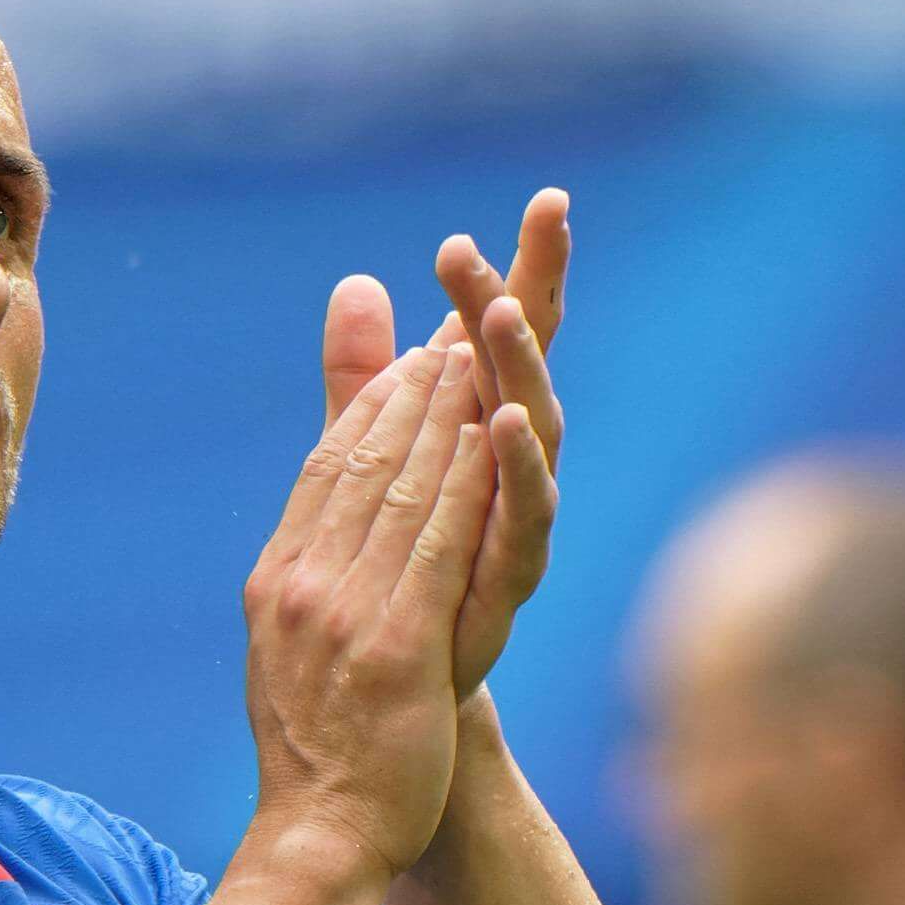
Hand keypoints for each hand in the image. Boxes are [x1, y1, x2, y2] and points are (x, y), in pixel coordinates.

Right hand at [243, 343, 502, 878]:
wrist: (319, 837)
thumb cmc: (319, 751)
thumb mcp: (300, 645)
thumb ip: (323, 563)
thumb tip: (322, 502)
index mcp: (277, 580)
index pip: (328, 469)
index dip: (375, 405)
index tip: (416, 356)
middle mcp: (302, 586)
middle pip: (365, 463)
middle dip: (414, 388)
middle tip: (458, 324)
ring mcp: (344, 616)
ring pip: (403, 490)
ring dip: (445, 415)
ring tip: (482, 355)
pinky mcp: (397, 649)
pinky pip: (437, 548)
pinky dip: (467, 485)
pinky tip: (496, 440)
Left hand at [322, 189, 566, 694]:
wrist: (396, 707)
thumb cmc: (395, 579)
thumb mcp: (367, 460)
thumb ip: (362, 378)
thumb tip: (355, 280)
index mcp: (479, 429)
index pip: (502, 332)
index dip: (524, 267)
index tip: (545, 197)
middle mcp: (510, 468)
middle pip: (527, 362)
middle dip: (534, 287)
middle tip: (549, 216)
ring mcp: (515, 520)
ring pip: (534, 425)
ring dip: (522, 363)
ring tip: (507, 306)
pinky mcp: (507, 578)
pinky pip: (521, 513)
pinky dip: (517, 466)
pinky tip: (505, 417)